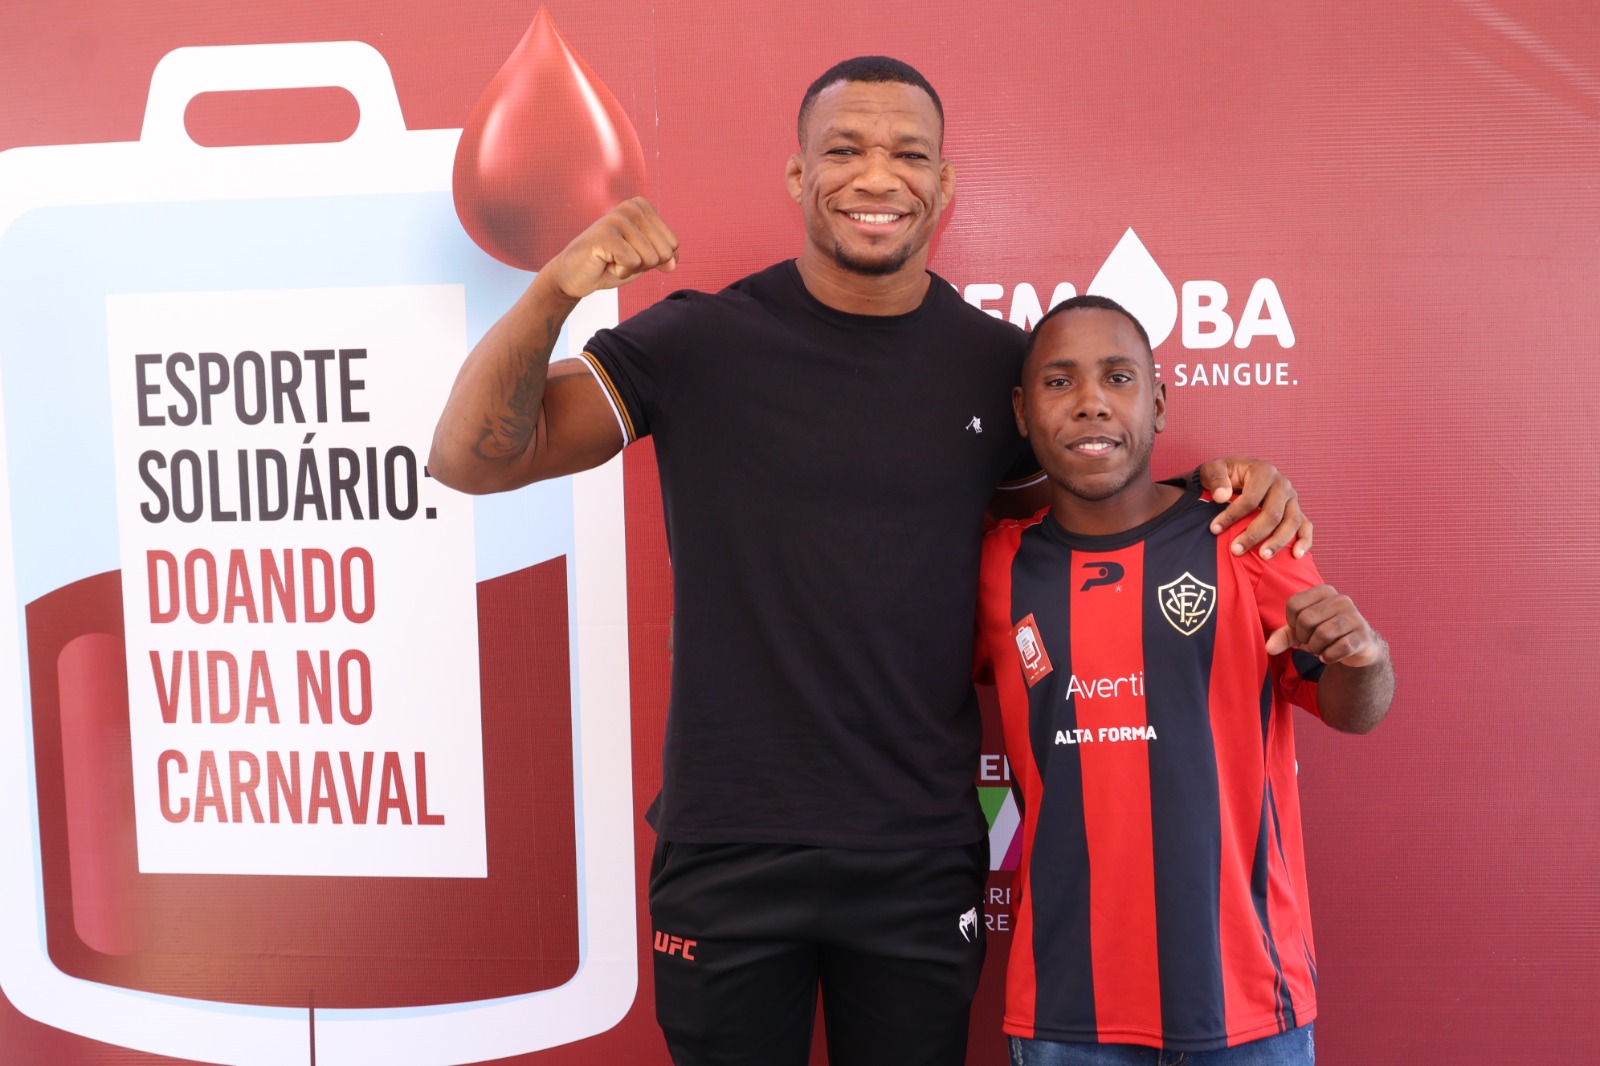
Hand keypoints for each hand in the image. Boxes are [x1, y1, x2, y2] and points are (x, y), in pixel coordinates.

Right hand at [541, 197, 678, 300]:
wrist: (574, 275)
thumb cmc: (609, 264)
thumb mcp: (643, 260)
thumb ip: (663, 257)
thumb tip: (673, 263)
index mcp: (642, 207)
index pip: (673, 244)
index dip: (654, 260)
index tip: (631, 254)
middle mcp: (631, 207)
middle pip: (663, 252)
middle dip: (644, 265)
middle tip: (620, 259)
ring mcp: (617, 218)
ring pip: (649, 258)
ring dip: (630, 268)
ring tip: (611, 260)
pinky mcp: (606, 234)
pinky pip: (632, 262)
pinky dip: (620, 271)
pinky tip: (605, 262)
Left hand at [1197, 457, 1312, 558]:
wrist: (1237, 473)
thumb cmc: (1225, 473)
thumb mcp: (1212, 468)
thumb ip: (1216, 478)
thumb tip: (1221, 497)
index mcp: (1263, 471)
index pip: (1251, 498)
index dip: (1233, 515)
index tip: (1215, 529)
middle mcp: (1282, 484)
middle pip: (1273, 513)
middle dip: (1254, 534)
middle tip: (1236, 550)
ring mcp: (1292, 498)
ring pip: (1292, 522)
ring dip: (1278, 541)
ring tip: (1263, 557)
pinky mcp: (1296, 510)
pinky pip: (1306, 526)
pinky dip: (1304, 541)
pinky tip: (1296, 555)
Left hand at [1265, 585, 1385, 666]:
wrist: (1358, 646)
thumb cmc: (1324, 633)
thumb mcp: (1300, 631)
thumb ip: (1282, 636)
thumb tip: (1269, 648)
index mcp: (1324, 591)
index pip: (1294, 604)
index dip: (1292, 623)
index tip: (1303, 629)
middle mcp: (1341, 599)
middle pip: (1306, 620)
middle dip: (1304, 638)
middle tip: (1312, 642)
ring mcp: (1355, 617)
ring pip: (1323, 634)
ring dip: (1316, 648)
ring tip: (1321, 648)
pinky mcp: (1363, 636)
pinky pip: (1340, 648)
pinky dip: (1329, 657)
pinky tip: (1330, 656)